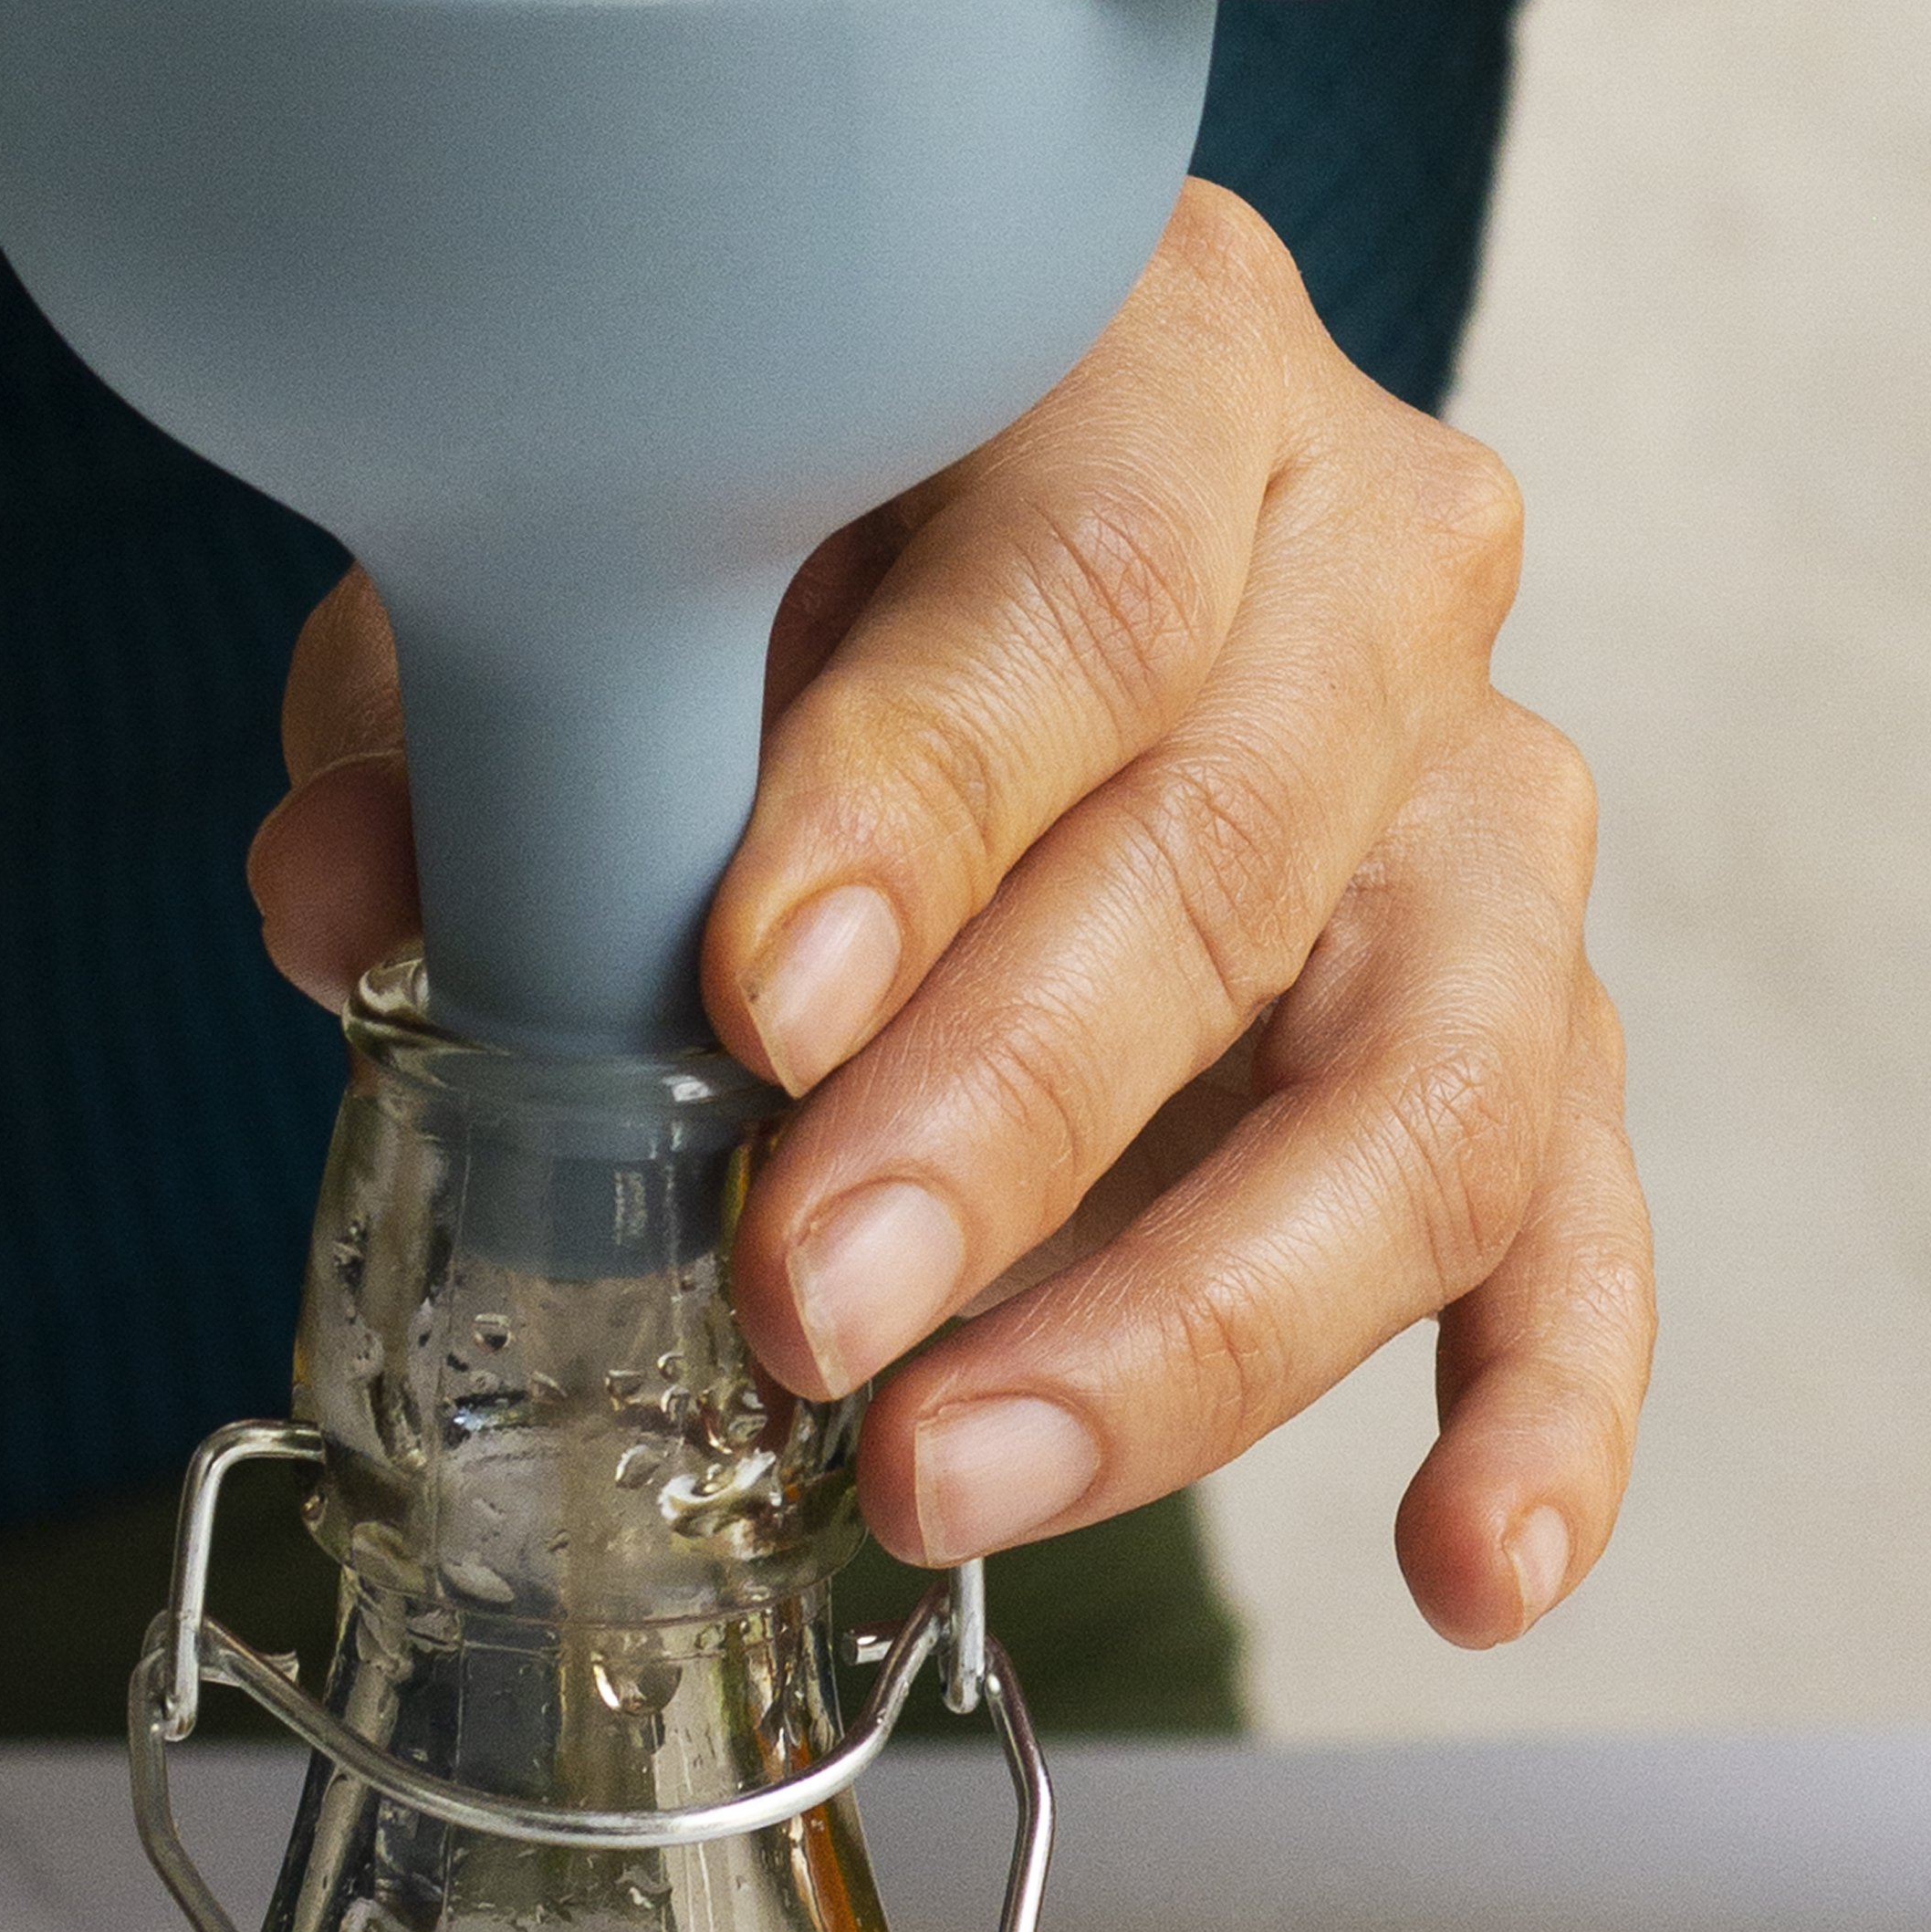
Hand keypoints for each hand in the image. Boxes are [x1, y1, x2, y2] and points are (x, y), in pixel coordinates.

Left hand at [252, 188, 1652, 1646]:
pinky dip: (1546, 1411)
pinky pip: (1580, 1218)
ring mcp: (1481, 794)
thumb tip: (350, 900)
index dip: (924, 799)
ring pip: (1433, 1073)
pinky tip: (1463, 1569)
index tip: (760, 996)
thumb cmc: (785, 528)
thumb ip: (489, 711)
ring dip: (1188, 1321)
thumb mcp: (598, 561)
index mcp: (1156, 362)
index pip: (1084, 580)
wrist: (958, 513)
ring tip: (943, 1478)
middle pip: (1242, 843)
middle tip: (806, 1300)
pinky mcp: (1534, 1005)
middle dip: (1007, 1110)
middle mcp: (1373, 555)